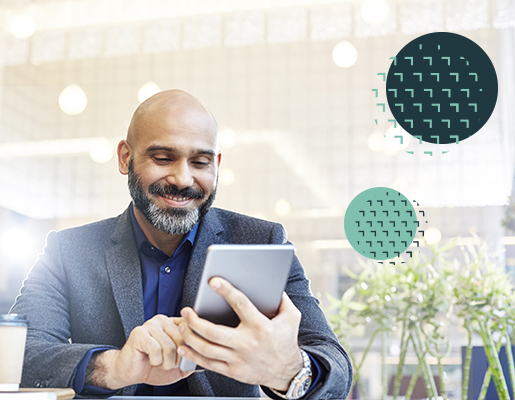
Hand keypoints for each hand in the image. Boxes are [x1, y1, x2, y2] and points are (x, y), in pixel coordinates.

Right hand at [88, 315, 194, 389]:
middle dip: (177, 358)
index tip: (187, 353)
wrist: (130, 372)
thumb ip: (191, 360)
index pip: (190, 327)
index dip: (192, 344)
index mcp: (173, 324)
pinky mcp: (139, 333)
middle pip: (182, 339)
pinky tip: (150, 359)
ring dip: (166, 362)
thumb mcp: (177, 365)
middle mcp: (163, 321)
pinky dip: (155, 361)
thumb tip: (206, 361)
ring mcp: (150, 325)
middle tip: (168, 362)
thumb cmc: (152, 366)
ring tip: (159, 362)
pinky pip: (156, 349)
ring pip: (170, 346)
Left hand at [177, 277, 303, 390]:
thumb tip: (273, 283)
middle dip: (195, 320)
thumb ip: (283, 299)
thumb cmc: (286, 341)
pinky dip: (193, 355)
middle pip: (213, 332)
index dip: (226, 291)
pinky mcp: (233, 371)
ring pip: (207, 349)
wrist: (287, 372)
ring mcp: (238, 359)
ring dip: (190, 336)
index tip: (213, 281)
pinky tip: (184, 347)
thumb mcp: (291, 317)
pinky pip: (208, 364)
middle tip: (186, 311)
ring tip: (182, 325)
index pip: (240, 304)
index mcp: (260, 326)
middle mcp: (247, 343)